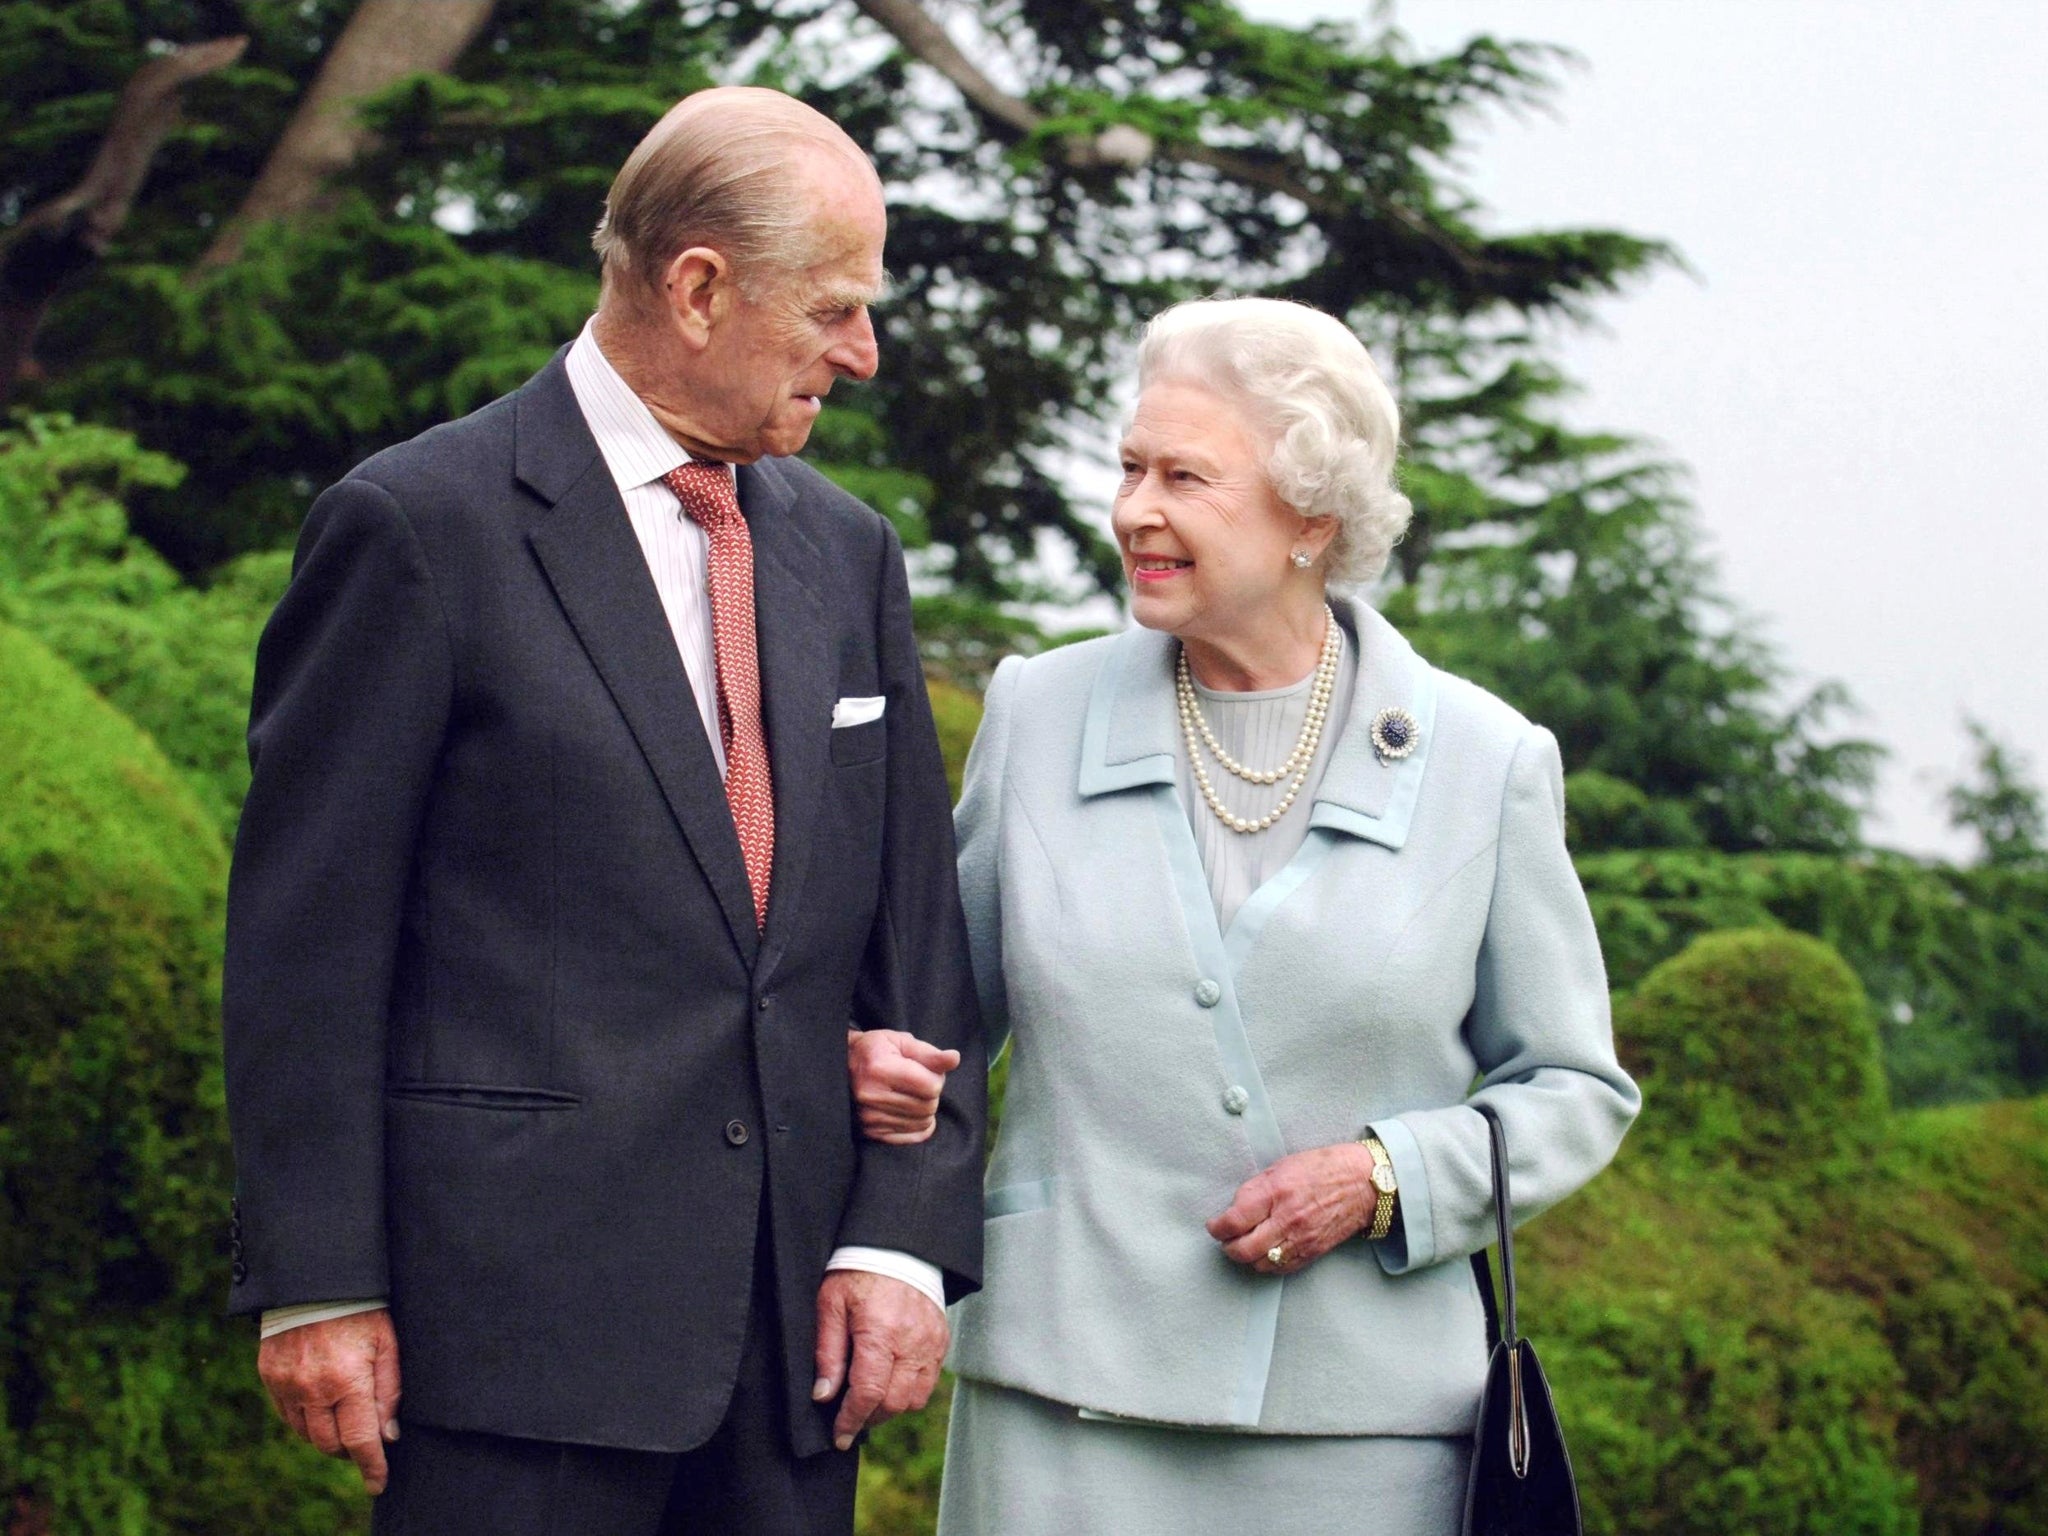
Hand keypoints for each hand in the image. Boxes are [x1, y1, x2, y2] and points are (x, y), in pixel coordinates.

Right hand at [257, 1308, 401, 1493]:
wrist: (314, 1278)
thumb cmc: (361, 1308)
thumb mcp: (388, 1343)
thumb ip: (390, 1390)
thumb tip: (389, 1435)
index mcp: (347, 1380)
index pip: (360, 1440)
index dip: (371, 1466)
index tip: (378, 1484)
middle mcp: (312, 1388)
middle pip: (330, 1443)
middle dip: (350, 1449)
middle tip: (365, 1441)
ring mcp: (286, 1384)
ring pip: (306, 1434)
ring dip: (327, 1436)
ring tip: (345, 1419)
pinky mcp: (269, 1376)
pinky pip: (287, 1416)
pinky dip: (306, 1421)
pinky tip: (321, 1408)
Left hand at [811, 1270, 948, 1450]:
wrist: (897, 1245)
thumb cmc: (858, 1271)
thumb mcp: (831, 1304)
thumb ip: (828, 1352)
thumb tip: (824, 1395)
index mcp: (880, 1331)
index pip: (869, 1393)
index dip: (851, 1420)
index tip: (838, 1436)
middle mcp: (911, 1341)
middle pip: (894, 1403)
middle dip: (869, 1419)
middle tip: (849, 1420)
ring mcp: (931, 1342)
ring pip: (915, 1399)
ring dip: (890, 1408)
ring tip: (870, 1401)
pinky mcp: (941, 1340)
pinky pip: (929, 1382)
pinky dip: (910, 1392)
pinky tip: (890, 1382)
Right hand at [847, 1028, 958, 1144]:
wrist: (839, 1067)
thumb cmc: (874, 1050)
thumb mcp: (900, 1042)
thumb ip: (929, 1053)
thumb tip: (954, 1059)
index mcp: (880, 1069)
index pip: (931, 1085)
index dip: (936, 1076)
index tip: (926, 1069)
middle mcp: (872, 1096)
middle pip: (928, 1105)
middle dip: (931, 1093)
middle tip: (919, 1081)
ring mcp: (869, 1117)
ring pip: (922, 1122)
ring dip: (925, 1109)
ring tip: (911, 1094)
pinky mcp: (870, 1132)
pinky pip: (911, 1137)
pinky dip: (918, 1126)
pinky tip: (911, 1112)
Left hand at [1207, 1143, 1378, 1275]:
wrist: (1362, 1184)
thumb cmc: (1322, 1168)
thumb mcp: (1281, 1166)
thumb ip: (1255, 1189)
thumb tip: (1234, 1210)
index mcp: (1276, 1192)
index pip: (1235, 1221)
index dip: (1217, 1227)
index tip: (1214, 1225)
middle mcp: (1288, 1219)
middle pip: (1243, 1249)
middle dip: (1227, 1247)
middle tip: (1225, 1239)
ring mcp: (1301, 1239)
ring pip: (1260, 1263)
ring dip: (1246, 1257)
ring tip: (1244, 1244)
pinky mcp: (1312, 1252)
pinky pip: (1281, 1268)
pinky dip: (1267, 1264)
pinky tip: (1264, 1252)